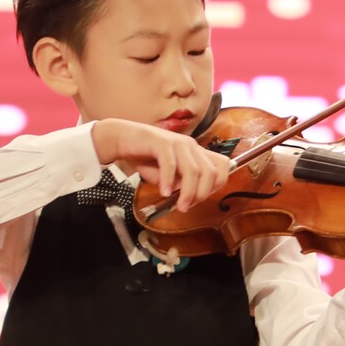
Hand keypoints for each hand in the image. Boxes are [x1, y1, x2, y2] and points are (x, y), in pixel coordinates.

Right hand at [92, 119, 232, 212]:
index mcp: (196, 152)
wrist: (122, 139)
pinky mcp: (161, 142)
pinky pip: (170, 164)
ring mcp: (177, 142)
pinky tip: (163, 192)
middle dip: (201, 194)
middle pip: (211, 172)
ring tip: (179, 206)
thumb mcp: (167, 175)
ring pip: (193, 171)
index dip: (215, 186)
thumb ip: (179, 183)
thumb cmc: (145, 157)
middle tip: (187, 206)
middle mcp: (191, 145)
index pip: (222, 166)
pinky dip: (168, 181)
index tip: (199, 199)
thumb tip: (188, 195)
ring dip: (188, 192)